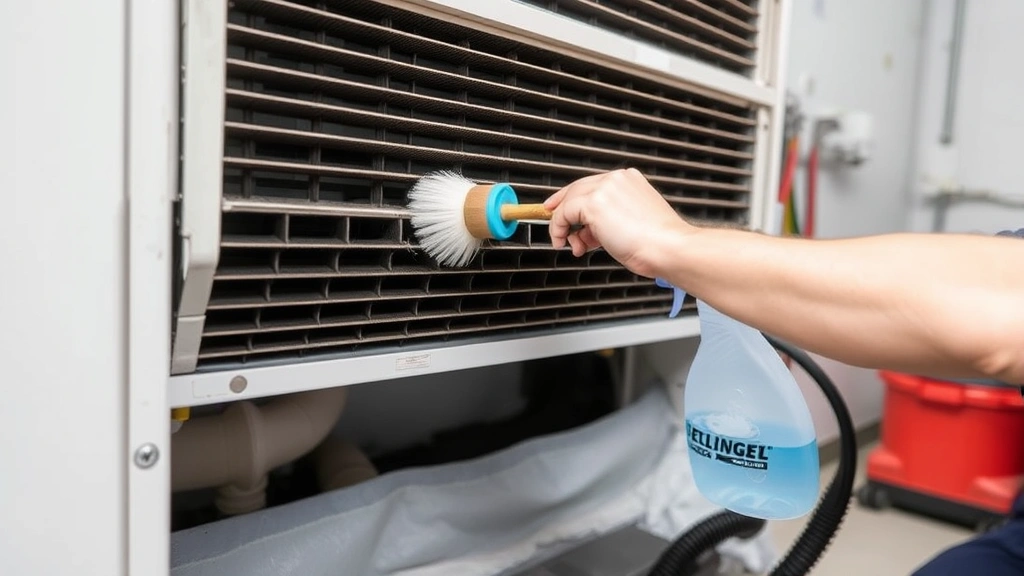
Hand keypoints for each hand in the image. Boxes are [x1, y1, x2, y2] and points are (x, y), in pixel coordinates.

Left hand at [544, 168, 693, 277]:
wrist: (667, 248)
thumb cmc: (657, 243)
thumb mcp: (629, 225)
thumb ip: (605, 222)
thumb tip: (585, 233)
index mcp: (630, 180)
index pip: (594, 185)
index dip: (575, 200)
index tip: (564, 212)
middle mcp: (617, 179)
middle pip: (577, 189)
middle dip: (564, 212)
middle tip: (559, 231)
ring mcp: (604, 188)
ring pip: (569, 200)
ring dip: (563, 225)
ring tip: (572, 245)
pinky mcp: (593, 202)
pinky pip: (563, 213)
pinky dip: (558, 228)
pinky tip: (563, 242)